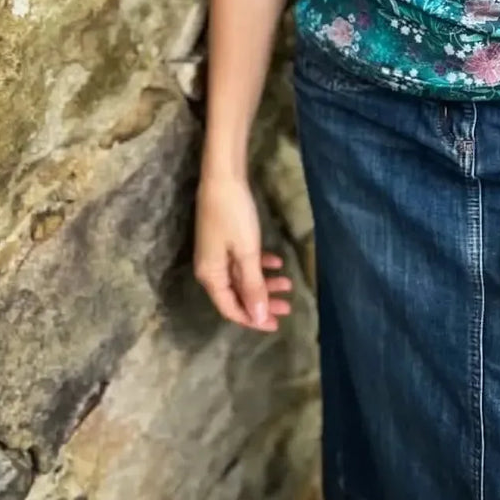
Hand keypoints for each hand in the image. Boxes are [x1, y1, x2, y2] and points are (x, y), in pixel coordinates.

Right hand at [194, 172, 292, 330]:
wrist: (223, 176)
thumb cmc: (233, 215)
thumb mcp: (246, 252)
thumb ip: (252, 286)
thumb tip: (257, 317)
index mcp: (210, 276)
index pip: (231, 308)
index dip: (253, 319)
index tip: (277, 324)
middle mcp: (210, 269)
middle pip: (237, 295)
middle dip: (263, 302)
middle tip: (288, 306)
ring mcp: (217, 253)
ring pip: (243, 277)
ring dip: (264, 282)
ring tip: (288, 283)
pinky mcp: (225, 238)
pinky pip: (242, 260)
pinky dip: (260, 264)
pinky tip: (277, 261)